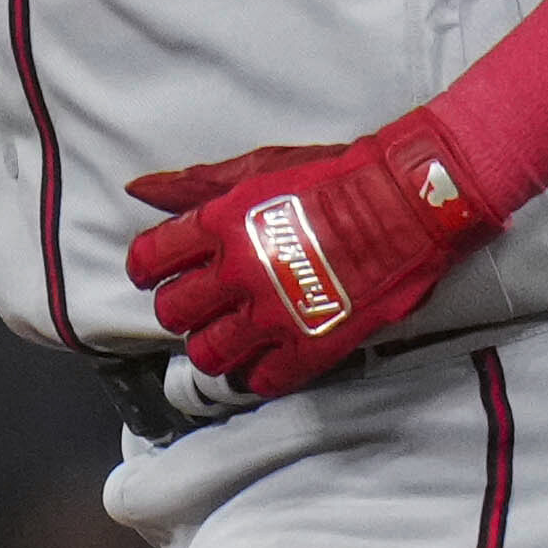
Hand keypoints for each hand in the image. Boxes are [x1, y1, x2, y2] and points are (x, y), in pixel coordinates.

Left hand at [126, 113, 504, 401]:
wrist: (408, 201)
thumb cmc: (334, 177)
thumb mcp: (258, 168)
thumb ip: (196, 184)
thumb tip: (139, 189)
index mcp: (220, 225)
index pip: (150, 260)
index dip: (146, 271)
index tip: (158, 274)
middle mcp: (238, 273)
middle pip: (174, 313)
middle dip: (181, 311)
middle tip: (202, 305)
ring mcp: (275, 313)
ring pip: (210, 355)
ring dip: (213, 349)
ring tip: (231, 337)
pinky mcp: (312, 344)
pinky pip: (264, 379)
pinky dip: (258, 376)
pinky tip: (267, 359)